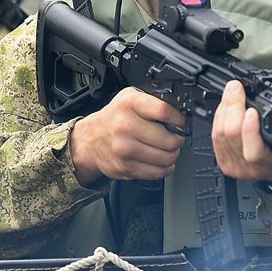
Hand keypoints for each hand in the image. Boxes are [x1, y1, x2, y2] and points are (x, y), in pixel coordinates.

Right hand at [69, 87, 184, 186]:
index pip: (164, 112)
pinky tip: (160, 160)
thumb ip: (154, 101)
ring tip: (167, 149)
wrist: (91, 140)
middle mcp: (125, 126)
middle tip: (174, 137)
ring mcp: (124, 149)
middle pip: (169, 140)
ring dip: (173, 155)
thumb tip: (180, 111)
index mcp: (129, 104)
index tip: (180, 122)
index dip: (178, 119)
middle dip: (178, 140)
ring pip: (166, 158)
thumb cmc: (115, 118)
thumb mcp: (130, 97)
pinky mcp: (125, 168)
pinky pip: (157, 172)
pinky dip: (164, 168)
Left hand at [212, 80, 271, 182]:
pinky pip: (215, 139)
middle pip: (233, 137)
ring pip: (221, 135)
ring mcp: (237, 167)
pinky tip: (225, 107)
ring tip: (231, 92)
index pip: (255, 152)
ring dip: (224, 110)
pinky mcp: (226, 164)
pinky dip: (218, 119)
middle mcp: (253, 168)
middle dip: (233, 107)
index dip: (250, 131)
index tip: (251, 111)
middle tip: (236, 88)